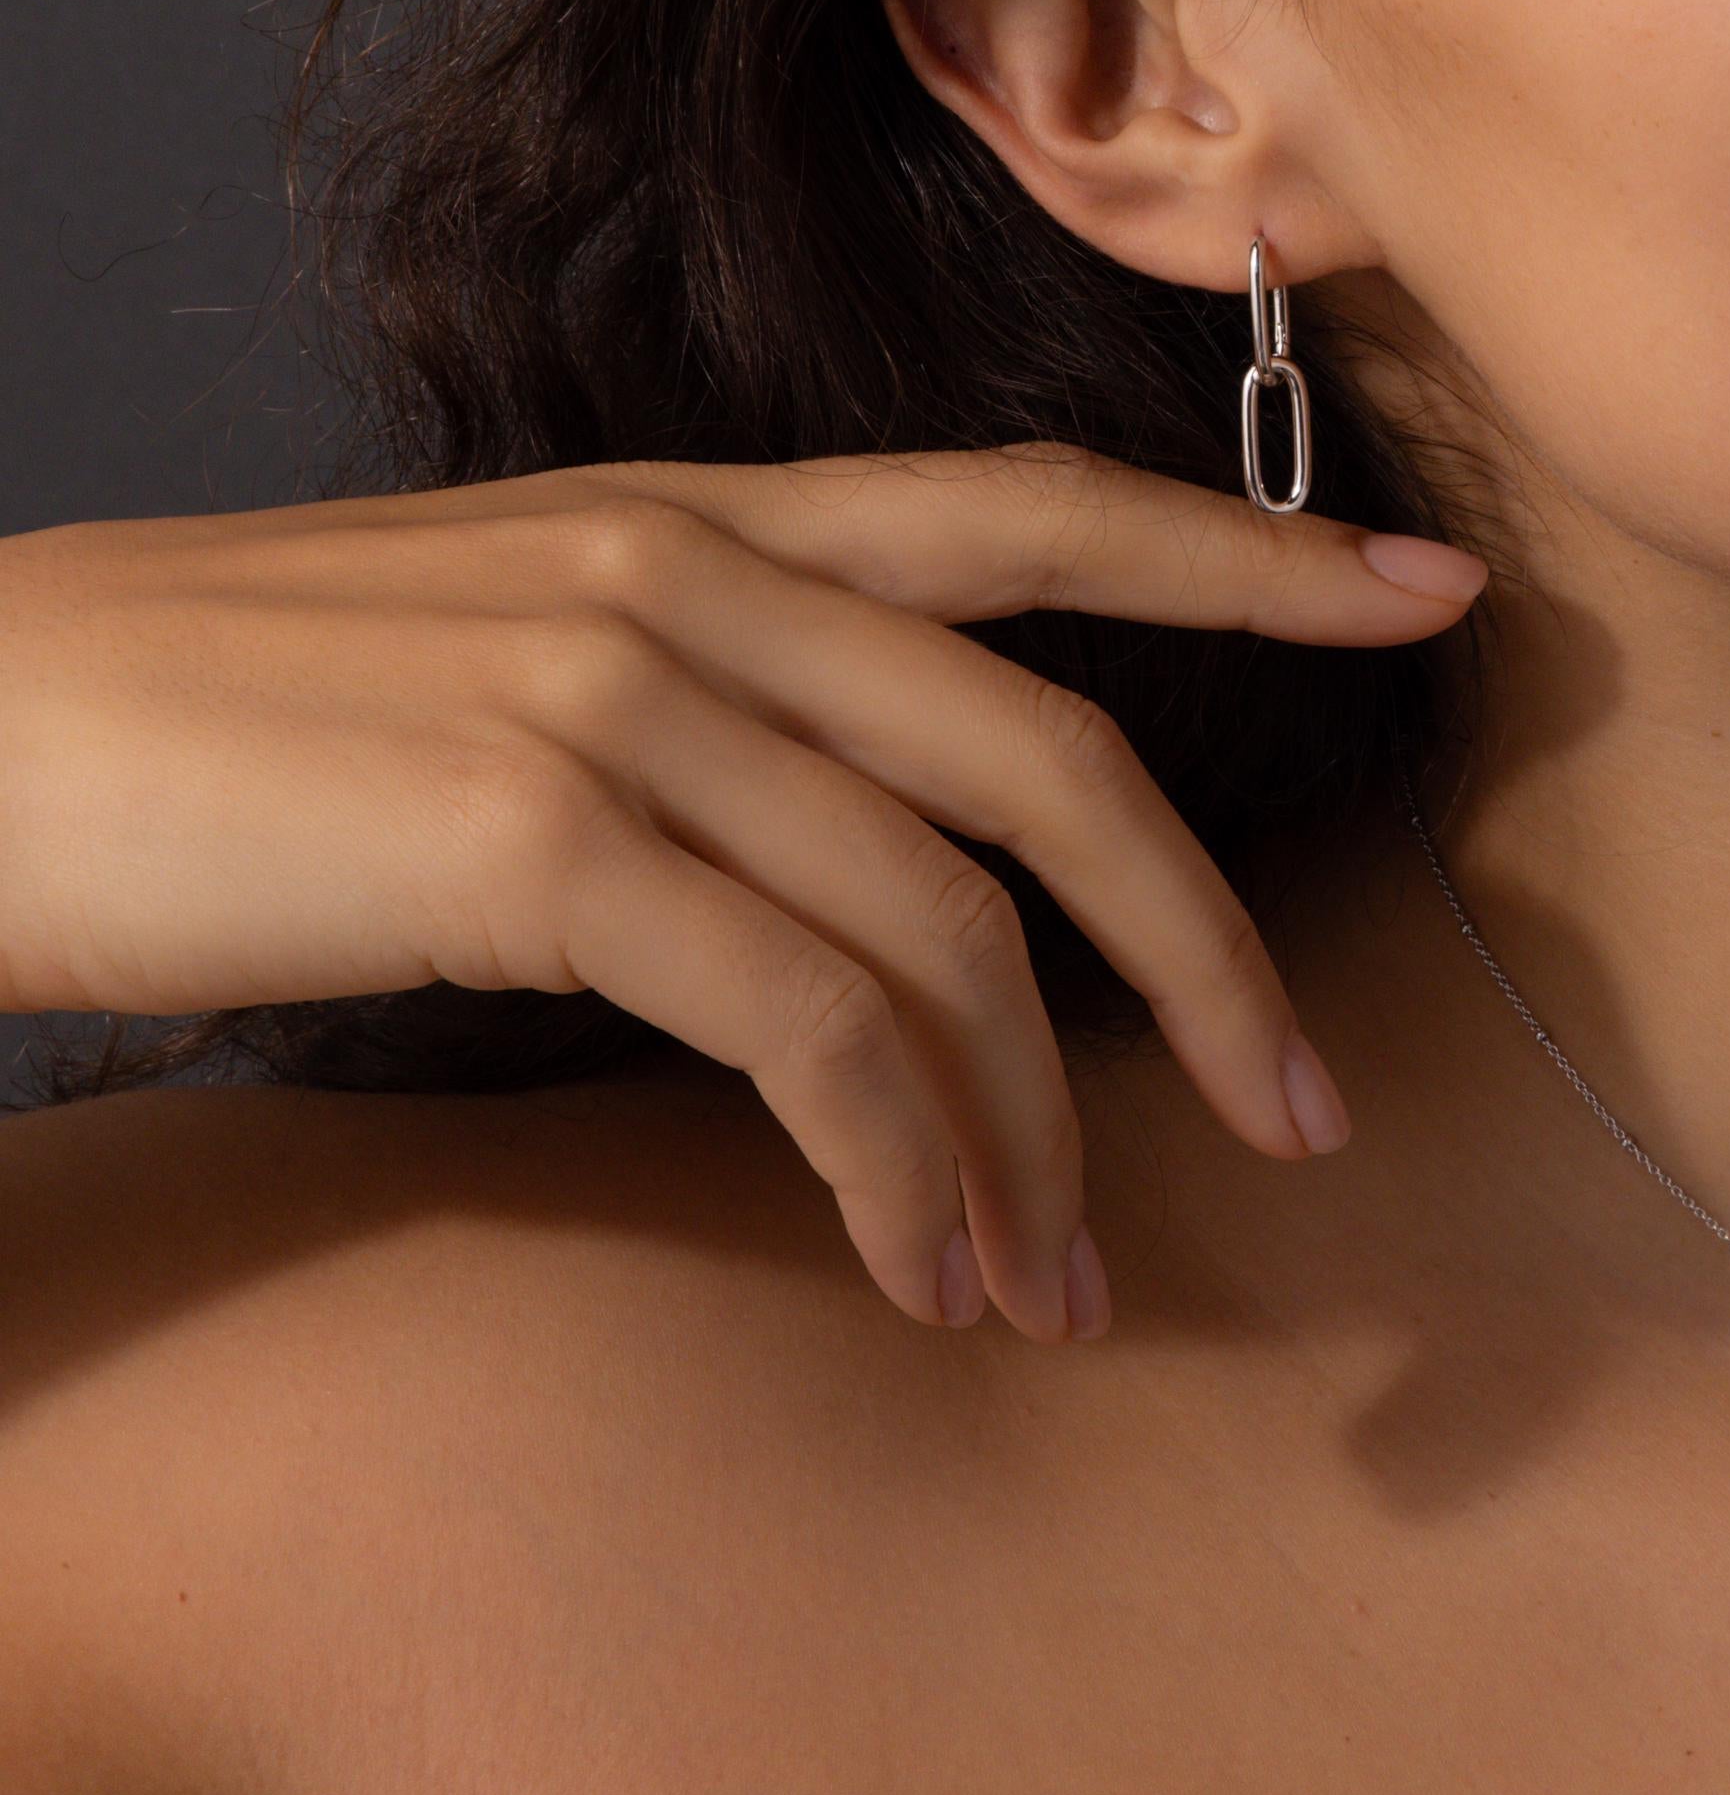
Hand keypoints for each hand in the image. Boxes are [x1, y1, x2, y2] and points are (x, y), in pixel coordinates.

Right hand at [0, 446, 1488, 1339]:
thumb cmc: (236, 722)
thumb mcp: (511, 652)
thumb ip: (716, 703)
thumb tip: (886, 863)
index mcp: (711, 516)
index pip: (1042, 510)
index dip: (1255, 549)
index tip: (1429, 591)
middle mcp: (697, 577)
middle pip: (1055, 759)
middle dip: (1207, 953)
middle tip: (1308, 1118)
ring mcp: (623, 695)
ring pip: (947, 925)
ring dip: (1035, 1133)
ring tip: (1059, 1284)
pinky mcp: (538, 836)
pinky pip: (809, 1021)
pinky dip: (898, 1159)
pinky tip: (916, 1262)